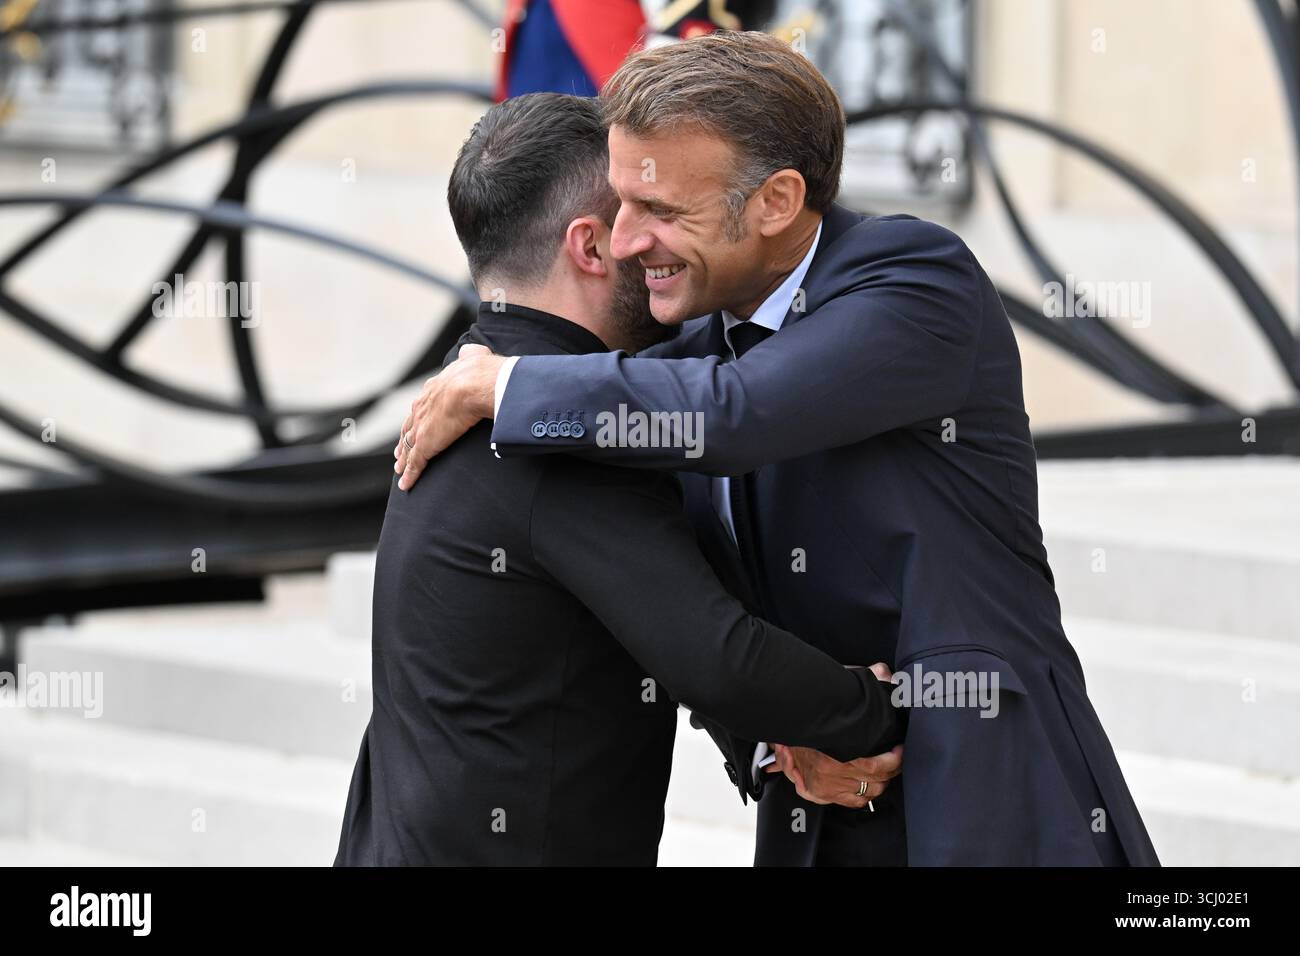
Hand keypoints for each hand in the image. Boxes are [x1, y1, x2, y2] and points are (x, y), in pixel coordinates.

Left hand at [394, 344, 503, 489]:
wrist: (472, 384)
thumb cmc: (477, 372)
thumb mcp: (473, 359)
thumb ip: (471, 356)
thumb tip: (474, 351)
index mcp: (434, 390)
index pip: (421, 407)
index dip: (417, 418)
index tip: (415, 426)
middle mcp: (422, 408)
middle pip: (409, 428)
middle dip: (404, 440)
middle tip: (399, 452)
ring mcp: (422, 427)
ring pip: (408, 447)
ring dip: (404, 460)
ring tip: (400, 470)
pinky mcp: (426, 444)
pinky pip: (415, 463)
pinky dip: (410, 475)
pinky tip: (406, 484)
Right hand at [764, 660, 902, 808]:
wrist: (778, 720)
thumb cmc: (807, 709)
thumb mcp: (834, 693)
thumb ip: (862, 680)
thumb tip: (883, 671)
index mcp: (835, 753)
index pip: (877, 766)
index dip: (894, 760)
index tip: (899, 749)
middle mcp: (830, 774)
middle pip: (875, 780)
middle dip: (891, 769)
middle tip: (896, 756)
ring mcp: (825, 786)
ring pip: (868, 792)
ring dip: (880, 782)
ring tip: (885, 769)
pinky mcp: (819, 793)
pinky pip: (853, 801)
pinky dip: (864, 794)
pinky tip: (869, 783)